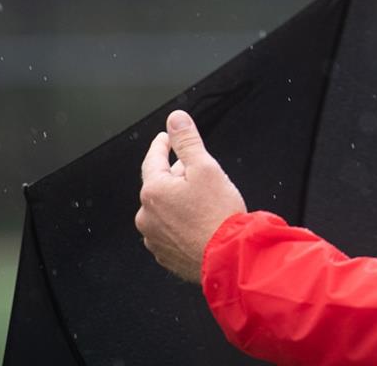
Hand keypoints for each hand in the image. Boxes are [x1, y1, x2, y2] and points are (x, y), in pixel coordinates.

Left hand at [136, 110, 246, 281]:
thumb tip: (175, 119)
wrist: (230, 258)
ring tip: (204, 203)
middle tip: (200, 175)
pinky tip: (200, 224)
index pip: (153, 160)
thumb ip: (187, 141)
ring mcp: (154, 239)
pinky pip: (170, 232)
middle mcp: (147, 216)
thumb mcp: (206, 168)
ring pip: (164, 211)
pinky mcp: (166, 256)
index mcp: (153, 191)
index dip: (162, 146)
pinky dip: (181, 224)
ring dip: (178, 203)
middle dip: (177, 177)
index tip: (166, 139)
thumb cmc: (219, 215)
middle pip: (160, 186)